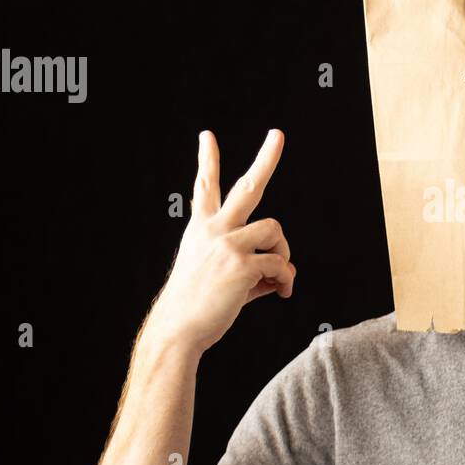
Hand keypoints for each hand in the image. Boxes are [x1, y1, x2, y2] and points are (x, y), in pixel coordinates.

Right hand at [143, 129, 294, 353]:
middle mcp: (214, 230)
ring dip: (283, 252)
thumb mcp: (217, 275)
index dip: (208, 160)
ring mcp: (228, 244)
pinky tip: (279, 292)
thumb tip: (281, 272)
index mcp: (201, 229)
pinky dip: (285, 279)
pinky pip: (280, 264)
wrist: (178, 330)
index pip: (205, 187)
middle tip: (277, 134)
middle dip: (265, 158)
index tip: (207, 136)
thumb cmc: (197, 307)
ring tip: (276, 275)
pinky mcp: (242, 265)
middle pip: (247, 186)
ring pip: (275, 229)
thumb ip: (248, 265)